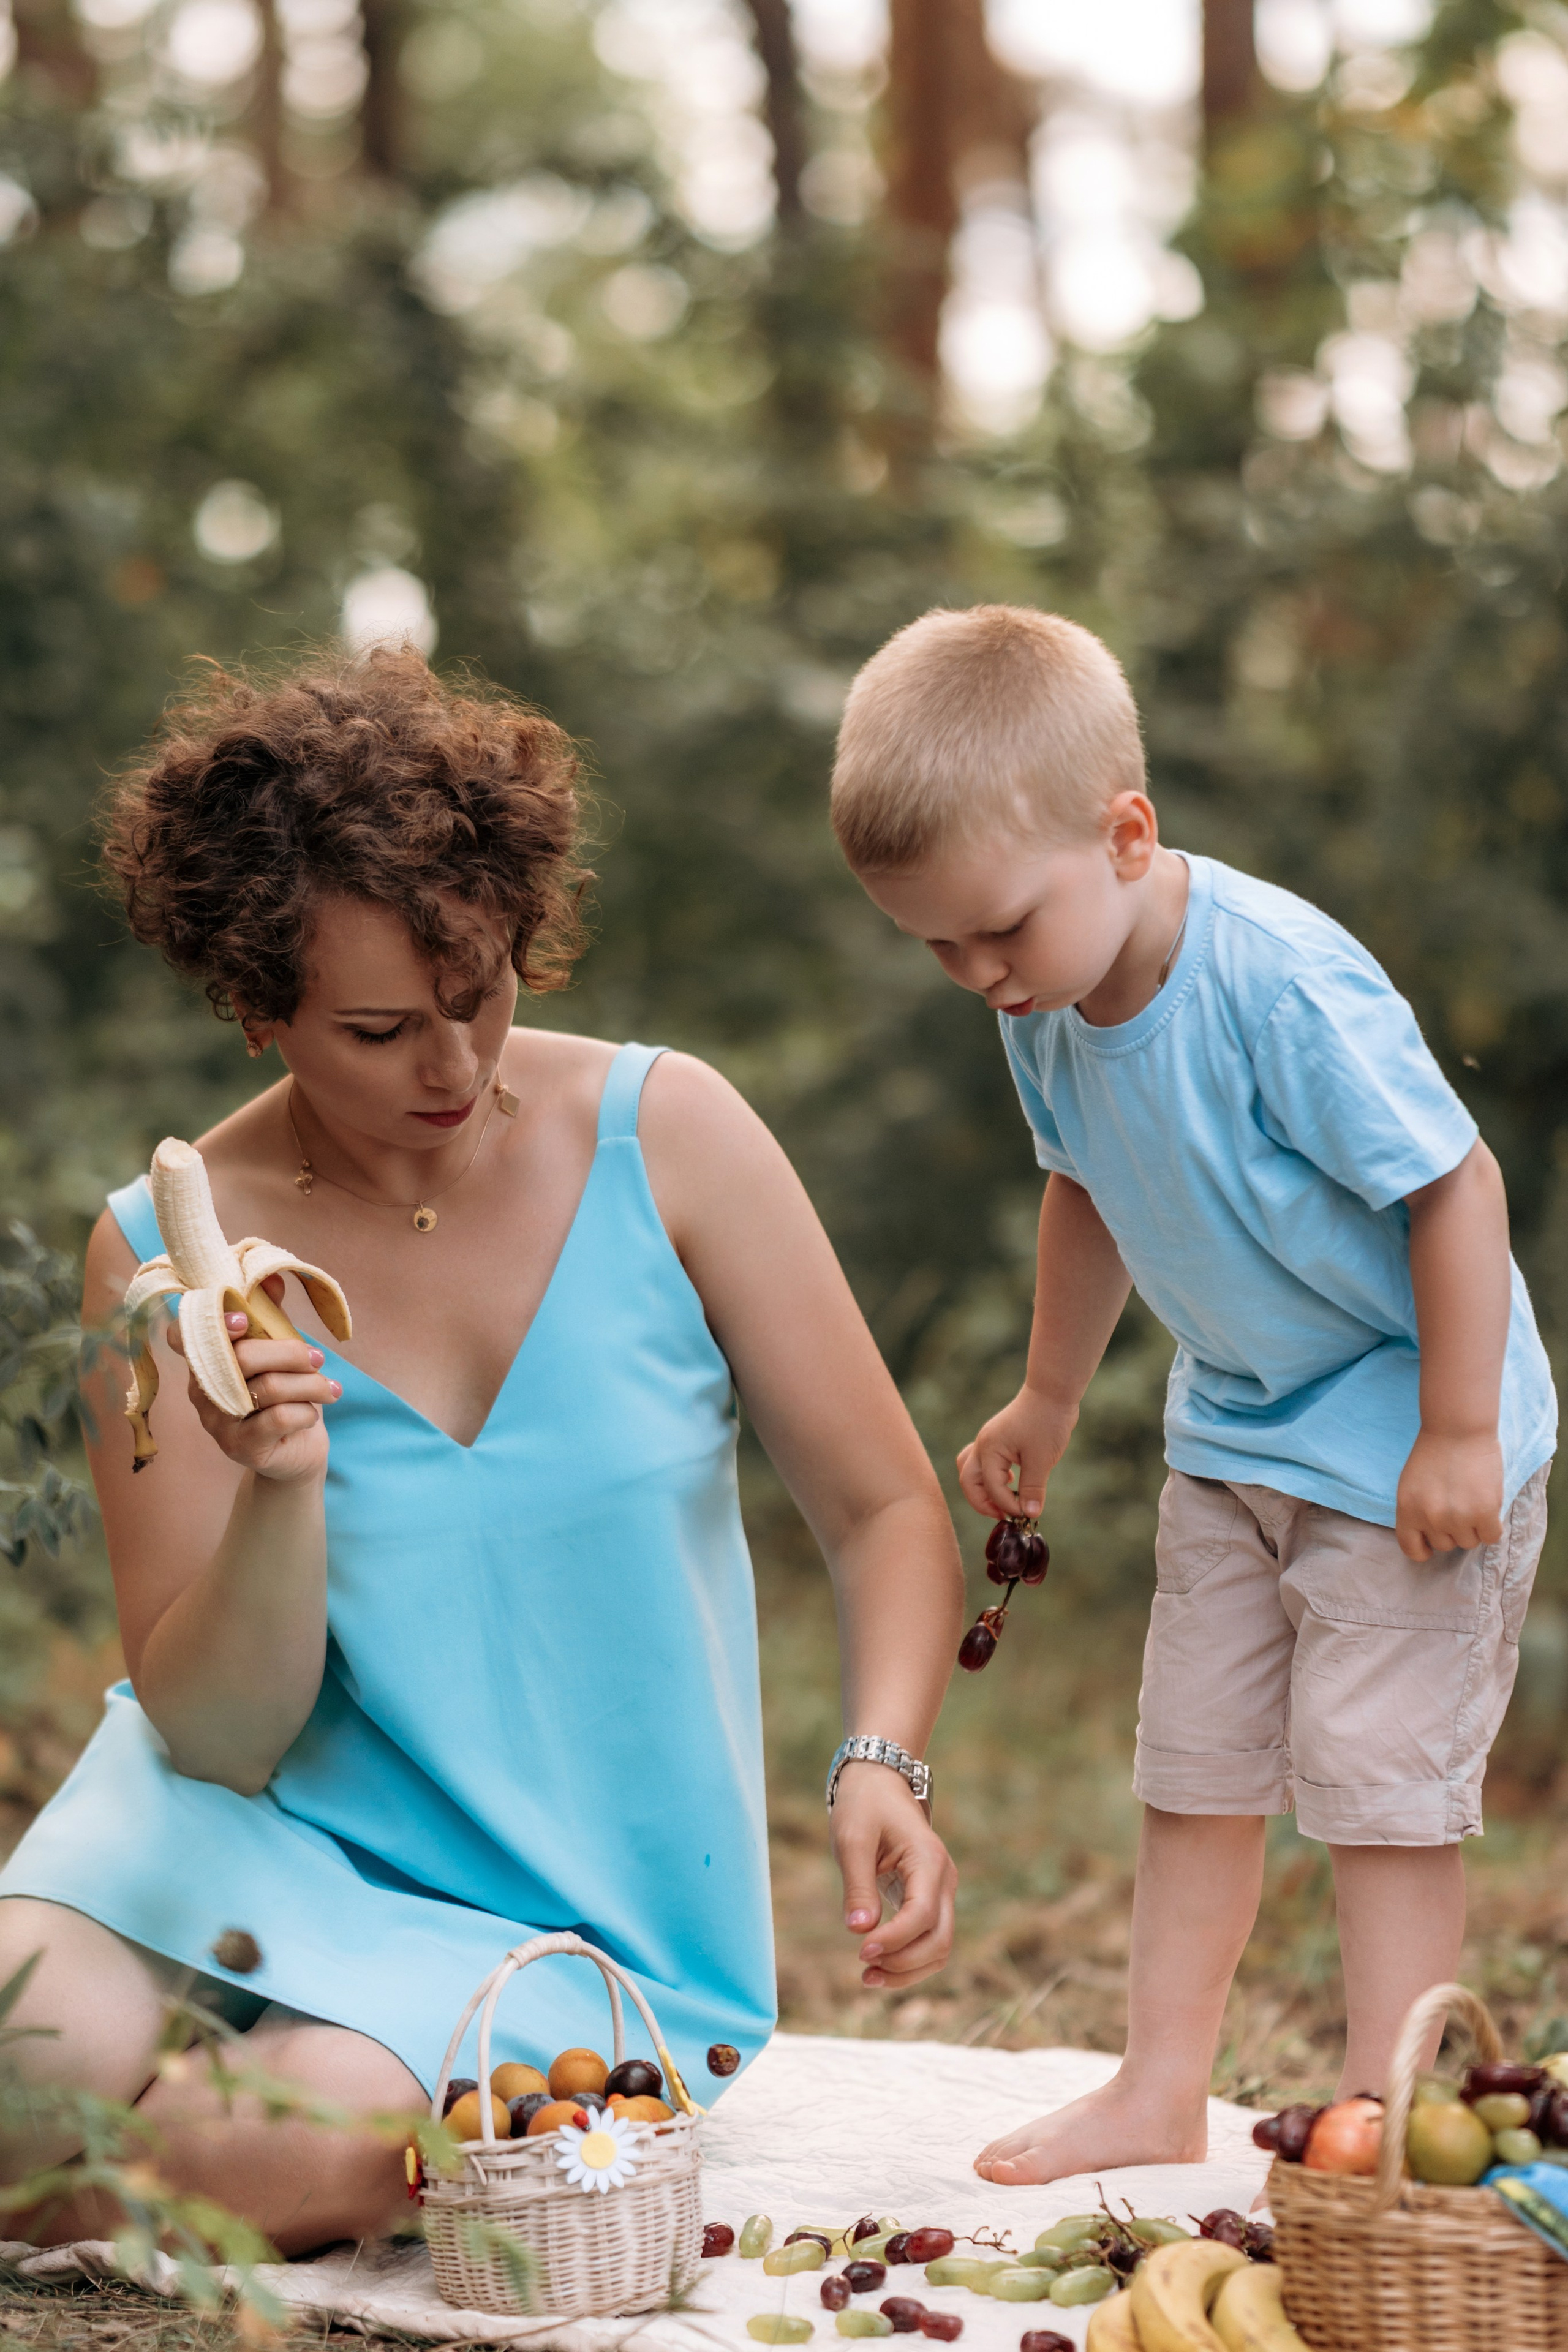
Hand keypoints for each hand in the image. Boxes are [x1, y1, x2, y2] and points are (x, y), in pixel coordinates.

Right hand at [166, 1278, 337, 1484]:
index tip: (245, 1320)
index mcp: (206, 1361)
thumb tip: (273, 1279)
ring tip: (329, 1388)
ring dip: (309, 1384)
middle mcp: (203, 1392)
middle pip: (243, 1357)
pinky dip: (307, 1411)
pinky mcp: (241, 1448)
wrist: (295, 1454)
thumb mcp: (280, 1354)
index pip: (184, 1335)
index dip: (212, 1322)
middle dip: (291, 1352)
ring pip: (268, 1388)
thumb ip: (272, 1318)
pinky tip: (313, 1413)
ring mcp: (218, 1423)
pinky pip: (280, 1418)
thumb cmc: (284, 1397)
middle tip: (318, 1358)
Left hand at [830, 1762, 956, 1990]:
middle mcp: (944, 1879)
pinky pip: (930, 1939)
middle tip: (863, 1970)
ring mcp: (941, 1891)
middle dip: (905, 1964)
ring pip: (940, 1947)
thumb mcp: (852, 1839)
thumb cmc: (864, 1806)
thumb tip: (859, 1930)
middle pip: (940, 1940)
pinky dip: (910, 1960)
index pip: (922, 1915)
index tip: (860, 1952)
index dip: (894, 1941)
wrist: (879, 1783)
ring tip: (869, 1977)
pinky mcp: (930, 1900)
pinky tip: (880, 1966)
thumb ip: (858, 1885)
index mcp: (929, 1860)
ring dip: (910, 1970)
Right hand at [956, 1383, 1075, 1520]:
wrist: (1052, 1392)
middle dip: (983, 1503)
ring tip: (1002, 1501)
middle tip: (1004, 1516)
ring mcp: (988, 1441)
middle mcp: (983, 1445)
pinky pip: (983, 1462)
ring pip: (970, 1471)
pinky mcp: (997, 1440)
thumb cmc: (1046, 1421)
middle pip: (969, 1482)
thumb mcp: (1042, 1459)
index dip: (1008, 1506)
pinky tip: (1010, 1481)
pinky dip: (990, 1477)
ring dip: (982, 1490)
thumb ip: (1032, 1488)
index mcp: (989, 1450)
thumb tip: (1029, 1514)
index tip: (1026, 1515)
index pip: (991, 1488)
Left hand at [1396, 1426, 1504, 1559]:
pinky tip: (1489, 1509)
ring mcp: (1457, 1517)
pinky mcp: (1484, 1512)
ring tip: (1473, 1501)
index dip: (1424, 1548)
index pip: (1411, 1549)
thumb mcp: (1410, 1484)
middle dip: (1451, 1530)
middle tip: (1457, 1505)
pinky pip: (1490, 1537)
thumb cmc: (1434, 1452)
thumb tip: (1428, 1537)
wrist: (1458, 1428)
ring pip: (1469, 1542)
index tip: (1432, 1542)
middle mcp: (1430, 1517)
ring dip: (1473, 1527)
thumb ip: (1416, 1511)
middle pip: (1445, 1545)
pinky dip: (1492, 1527)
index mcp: (1407, 1510)